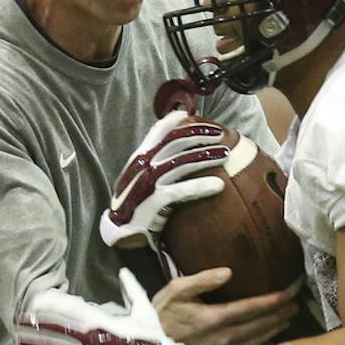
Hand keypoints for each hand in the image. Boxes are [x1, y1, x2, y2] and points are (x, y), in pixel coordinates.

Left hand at [13, 270, 179, 344]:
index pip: (72, 309)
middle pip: (58, 329)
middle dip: (38, 324)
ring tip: (19, 342)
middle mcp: (91, 341)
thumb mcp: (145, 313)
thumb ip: (132, 291)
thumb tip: (123, 272)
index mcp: (103, 323)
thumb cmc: (153, 343)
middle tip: (21, 320)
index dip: (52, 304)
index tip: (37, 300)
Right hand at [100, 111, 232, 247]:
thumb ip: (154, 162)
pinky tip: (219, 185)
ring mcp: (148, 182)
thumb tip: (176, 151)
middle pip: (175, 141)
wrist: (119, 230)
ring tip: (226, 154)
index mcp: (139, 157)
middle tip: (220, 134)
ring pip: (182, 162)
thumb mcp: (139, 177)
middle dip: (199, 134)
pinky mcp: (154, 201)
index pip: (159, 131)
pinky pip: (182, 190)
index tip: (195, 114)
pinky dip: (201, 186)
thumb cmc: (135, 202)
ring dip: (206, 156)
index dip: (178, 120)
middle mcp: (143, 165)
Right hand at [154, 267, 299, 344]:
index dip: (271, 301)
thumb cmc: (159, 316)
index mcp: (212, 318)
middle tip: (295, 305)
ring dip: (274, 329)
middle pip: (258, 325)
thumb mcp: (174, 291)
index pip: (250, 308)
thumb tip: (228, 272)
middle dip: (278, 315)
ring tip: (288, 320)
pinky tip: (269, 337)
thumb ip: (202, 279)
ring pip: (256, 341)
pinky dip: (262, 344)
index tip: (288, 293)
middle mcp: (221, 338)